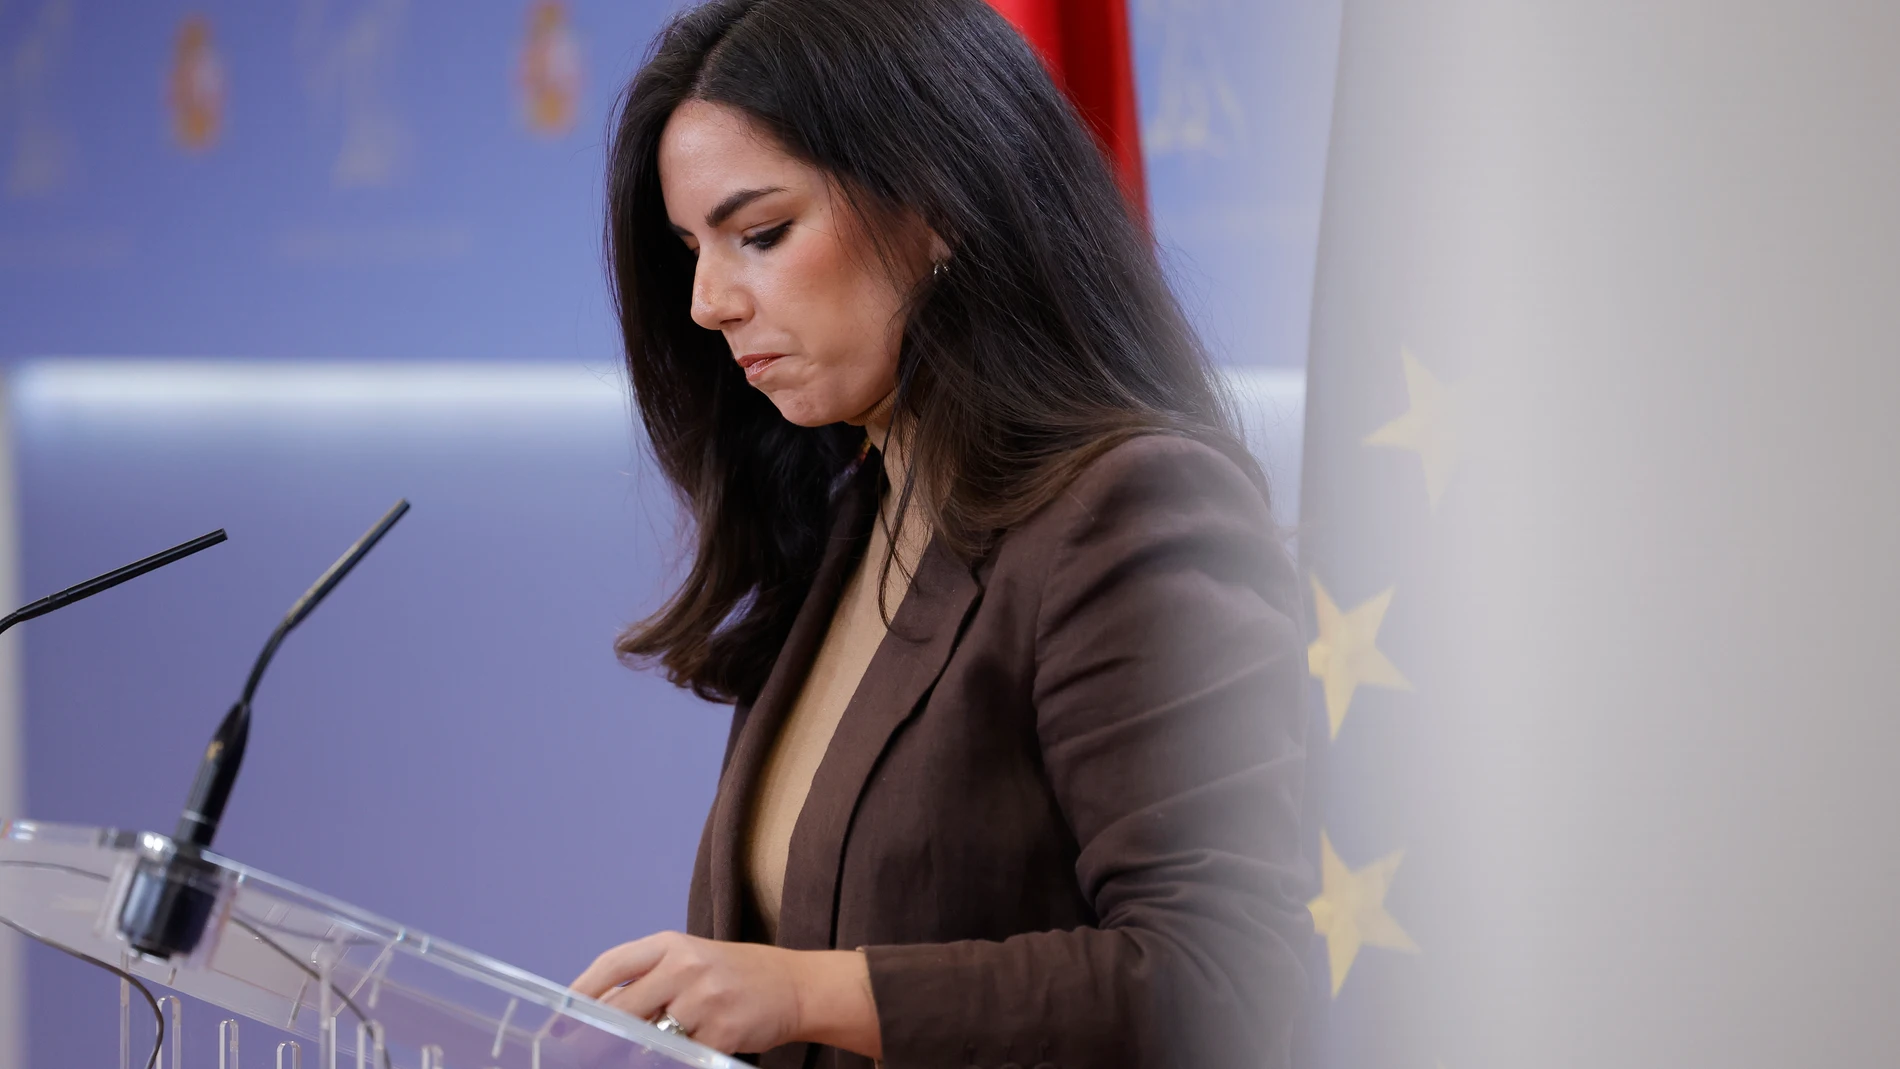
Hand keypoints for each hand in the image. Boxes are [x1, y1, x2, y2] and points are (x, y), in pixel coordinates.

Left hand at [570, 931, 881, 1056]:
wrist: (797, 985)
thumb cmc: (737, 975)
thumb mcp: (693, 961)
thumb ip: (650, 978)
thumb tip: (599, 1011)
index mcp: (673, 943)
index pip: (613, 964)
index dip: (581, 991)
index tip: (561, 1017)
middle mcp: (687, 966)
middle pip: (623, 1007)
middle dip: (598, 1035)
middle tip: (580, 1053)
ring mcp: (706, 999)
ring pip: (650, 1038)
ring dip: (638, 1052)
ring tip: (628, 1055)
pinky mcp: (723, 1032)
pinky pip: (683, 1057)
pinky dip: (674, 1061)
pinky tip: (677, 1057)